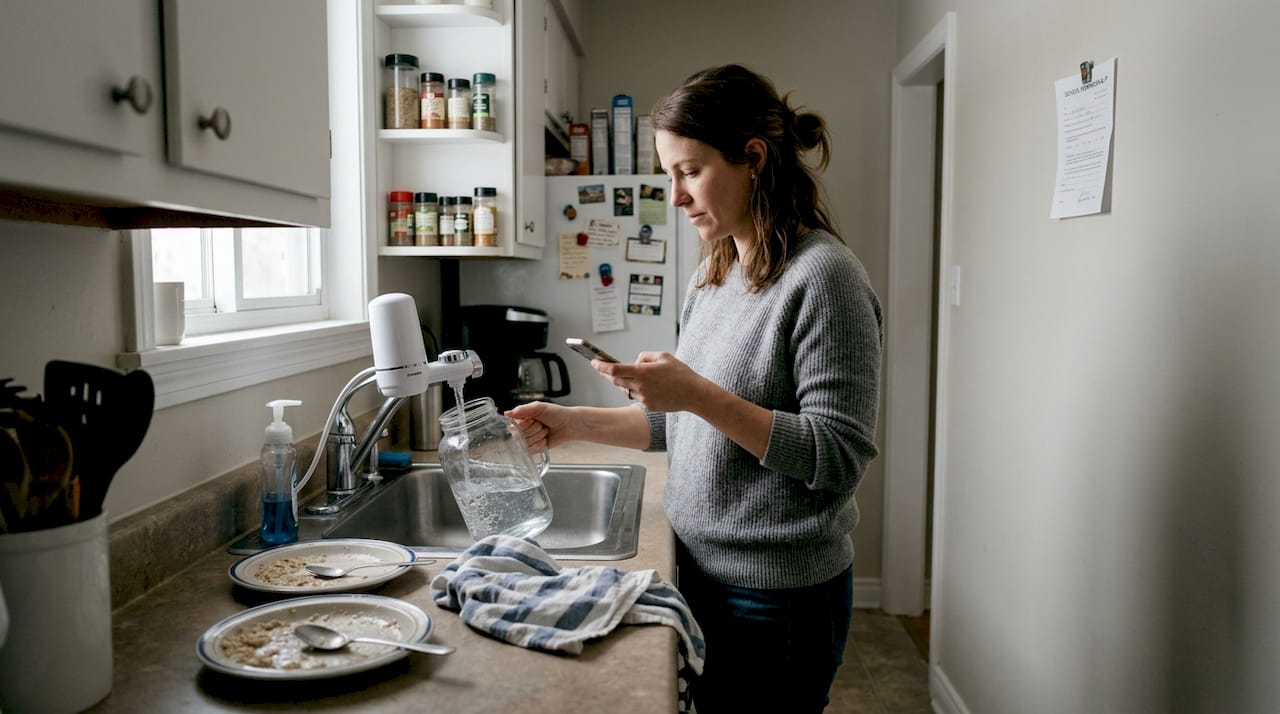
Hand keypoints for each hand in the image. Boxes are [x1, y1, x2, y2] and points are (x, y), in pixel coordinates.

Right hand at [506, 401, 574, 452]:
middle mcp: (521, 429)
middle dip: (534, 430)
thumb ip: (523, 409)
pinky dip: (540, 445)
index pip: (514, 426)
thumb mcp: (539, 407)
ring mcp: (527, 439)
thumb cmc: (555, 413)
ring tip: (544, 430)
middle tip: (542, 424)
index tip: (533, 419)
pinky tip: (545, 439)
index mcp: (520, 418)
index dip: (525, 424)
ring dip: (538, 436)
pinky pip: (531, 450)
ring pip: (526, 444)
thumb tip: (507, 414)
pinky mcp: (532, 448)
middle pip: (520, 436)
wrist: (568, 425)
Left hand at [594, 351, 708, 411]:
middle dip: (607, 374)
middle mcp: (641, 386)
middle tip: (601, 367)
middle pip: (616, 380)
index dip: (601, 366)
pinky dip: (635, 390)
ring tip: (621, 375)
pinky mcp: (648, 405)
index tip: (594, 362)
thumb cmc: (680, 373)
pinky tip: (640, 385)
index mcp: (643, 372)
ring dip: (621, 382)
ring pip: (625, 389)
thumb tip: (635, 361)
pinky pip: (636, 396)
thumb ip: (645, 356)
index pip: (615, 369)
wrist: (694, 394)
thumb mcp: (664, 356)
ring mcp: (644, 397)